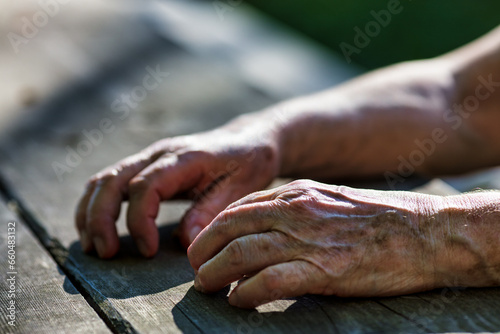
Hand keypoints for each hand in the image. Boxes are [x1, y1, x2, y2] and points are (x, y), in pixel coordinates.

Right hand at [75, 125, 279, 257]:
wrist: (248, 139)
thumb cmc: (247, 162)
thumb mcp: (240, 186)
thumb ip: (211, 210)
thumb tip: (185, 243)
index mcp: (184, 158)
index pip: (146, 186)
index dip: (140, 221)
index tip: (148, 251)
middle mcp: (160, 154)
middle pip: (113, 179)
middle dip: (100, 218)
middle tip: (105, 253)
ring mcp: (149, 158)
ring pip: (104, 178)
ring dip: (91, 212)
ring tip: (93, 247)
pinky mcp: (146, 166)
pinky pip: (110, 181)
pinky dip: (96, 204)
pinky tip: (97, 229)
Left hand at [188, 180, 445, 307]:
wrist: (425, 231)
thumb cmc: (380, 217)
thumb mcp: (331, 199)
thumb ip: (297, 207)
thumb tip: (264, 227)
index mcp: (297, 193)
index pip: (238, 208)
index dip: (212, 229)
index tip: (202, 246)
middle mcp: (296, 211)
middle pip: (229, 228)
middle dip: (202, 250)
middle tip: (195, 269)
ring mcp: (308, 239)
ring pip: (240, 254)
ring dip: (214, 273)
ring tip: (205, 286)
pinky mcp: (324, 270)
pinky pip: (269, 281)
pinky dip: (245, 292)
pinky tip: (238, 300)